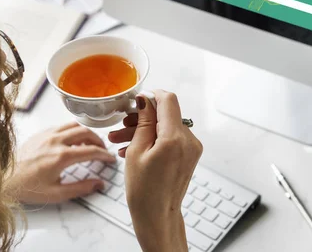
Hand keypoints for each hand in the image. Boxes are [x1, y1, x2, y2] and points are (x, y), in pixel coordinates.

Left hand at [6, 121, 115, 203]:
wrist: (3, 180)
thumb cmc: (27, 188)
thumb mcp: (56, 194)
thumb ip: (80, 189)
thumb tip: (99, 184)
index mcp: (61, 156)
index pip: (91, 151)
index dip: (104, 154)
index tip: (110, 159)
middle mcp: (56, 141)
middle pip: (86, 132)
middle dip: (98, 140)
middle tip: (102, 149)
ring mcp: (47, 134)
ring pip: (74, 125)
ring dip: (86, 132)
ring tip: (89, 143)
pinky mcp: (40, 133)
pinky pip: (62, 126)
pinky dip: (72, 130)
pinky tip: (71, 140)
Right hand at [108, 90, 202, 251]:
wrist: (157, 216)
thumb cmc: (144, 190)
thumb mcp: (136, 151)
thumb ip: (144, 121)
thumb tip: (146, 100)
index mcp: (175, 138)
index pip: (168, 100)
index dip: (152, 96)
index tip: (137, 100)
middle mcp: (189, 140)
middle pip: (165, 114)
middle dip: (142, 117)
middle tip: (121, 125)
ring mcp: (191, 148)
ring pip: (166, 126)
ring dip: (144, 130)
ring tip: (120, 140)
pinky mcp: (190, 154)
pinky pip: (171, 138)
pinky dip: (154, 139)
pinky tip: (133, 148)